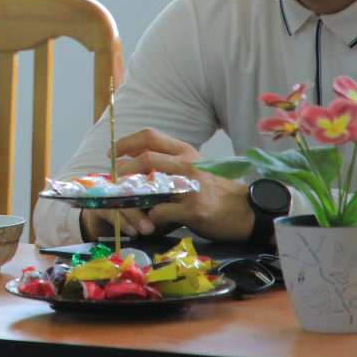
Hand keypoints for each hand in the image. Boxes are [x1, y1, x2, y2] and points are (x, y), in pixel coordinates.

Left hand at [105, 128, 254, 241]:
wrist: (245, 211)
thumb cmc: (215, 189)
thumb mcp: (193, 166)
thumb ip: (168, 161)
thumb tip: (133, 158)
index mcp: (185, 151)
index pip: (149, 136)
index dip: (125, 143)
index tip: (111, 152)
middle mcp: (186, 164)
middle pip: (145, 159)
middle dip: (123, 170)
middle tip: (116, 181)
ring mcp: (190, 187)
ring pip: (149, 186)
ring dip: (133, 196)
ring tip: (127, 202)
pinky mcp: (193, 209)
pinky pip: (160, 212)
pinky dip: (150, 217)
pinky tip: (151, 220)